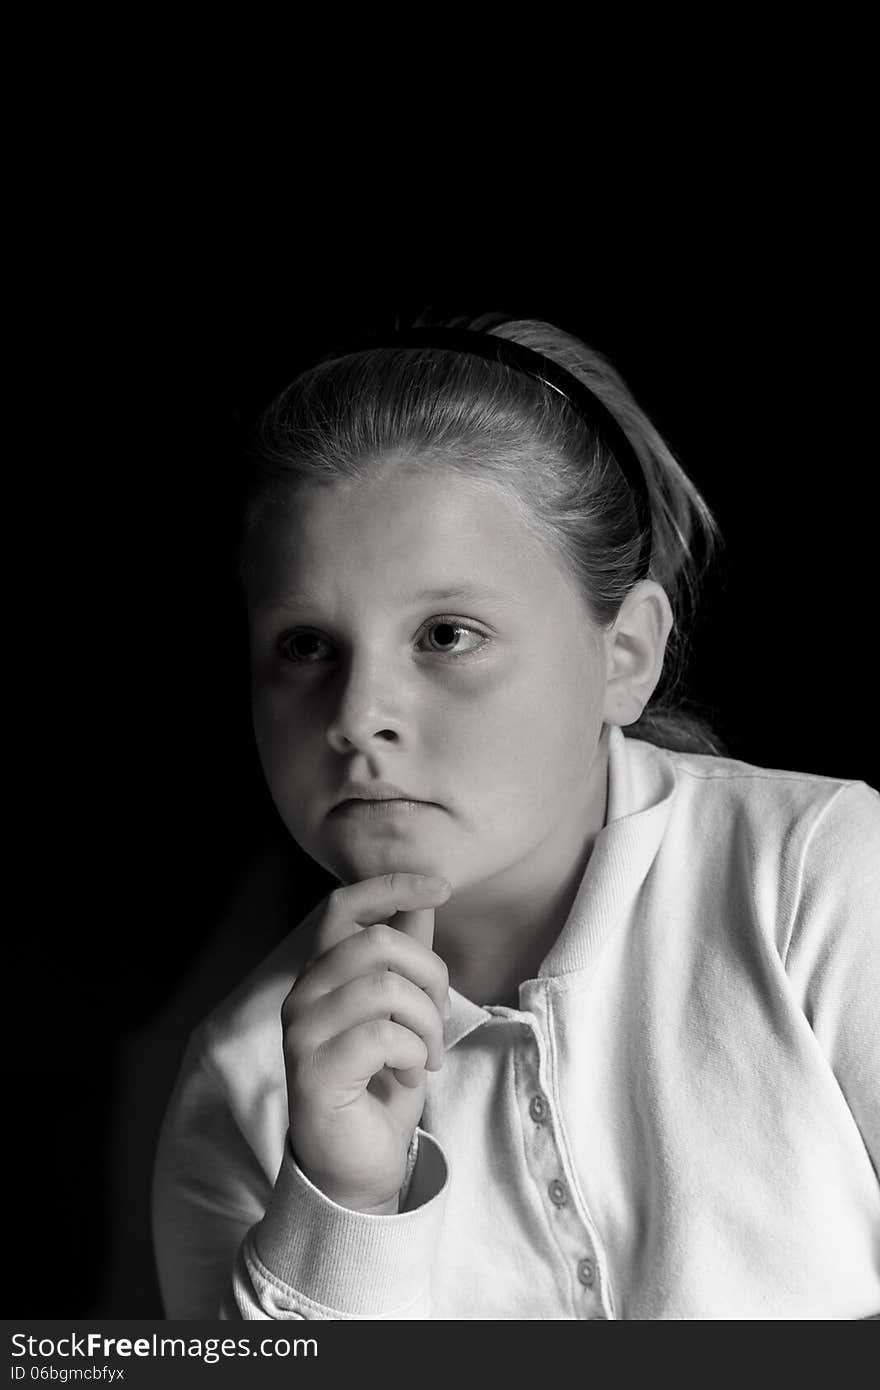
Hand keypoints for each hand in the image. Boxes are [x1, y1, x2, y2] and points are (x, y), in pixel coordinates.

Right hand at [281, 872, 451, 1213]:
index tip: (441, 887)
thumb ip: (408, 956)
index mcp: (321, 973)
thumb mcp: (405, 1009)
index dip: (392, 886)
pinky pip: (382, 1035)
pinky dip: (413, 1053)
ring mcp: (302, 1032)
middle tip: (439, 1018)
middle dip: (430, 975)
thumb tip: (424, 899)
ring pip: (386, 988)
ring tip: (427, 1054)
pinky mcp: (314, 1071)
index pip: (342, 906)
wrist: (360, 1164)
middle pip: (378, 943)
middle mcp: (302, 995)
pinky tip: (410, 1075)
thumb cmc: (382, 1083)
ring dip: (426, 1024)